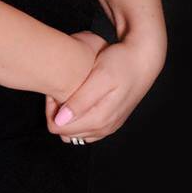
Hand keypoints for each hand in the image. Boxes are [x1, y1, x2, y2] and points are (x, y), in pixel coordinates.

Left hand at [45, 30, 164, 142]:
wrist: (143, 60)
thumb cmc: (121, 63)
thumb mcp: (100, 77)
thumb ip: (81, 100)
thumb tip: (60, 121)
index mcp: (101, 118)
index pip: (63, 129)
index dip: (51, 113)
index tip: (49, 95)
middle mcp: (105, 127)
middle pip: (68, 133)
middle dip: (56, 116)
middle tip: (54, 93)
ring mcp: (109, 125)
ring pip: (77, 132)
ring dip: (66, 118)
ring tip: (63, 95)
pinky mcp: (111, 119)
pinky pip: (87, 128)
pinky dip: (77, 118)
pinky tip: (74, 101)